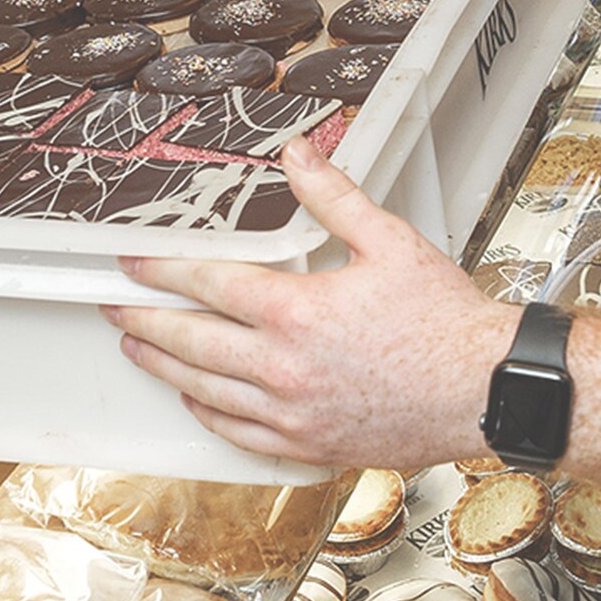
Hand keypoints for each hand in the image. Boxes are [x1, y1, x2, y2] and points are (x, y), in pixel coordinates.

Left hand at [105, 138, 517, 466]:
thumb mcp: (389, 241)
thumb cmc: (444, 323)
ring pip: (206, 391)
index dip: (164, 272)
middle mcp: (284, 368)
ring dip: (164, 367)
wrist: (485, 390)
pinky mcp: (311, 445)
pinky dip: (208, 415)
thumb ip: (332, 197)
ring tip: (137, 347)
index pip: (209, 286)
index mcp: (298, 312)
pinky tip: (195, 401)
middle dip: (145, 320)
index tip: (135, 264)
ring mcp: (294, 414)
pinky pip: (241, 434)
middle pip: (191, 342)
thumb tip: (297, 156)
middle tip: (115, 306)